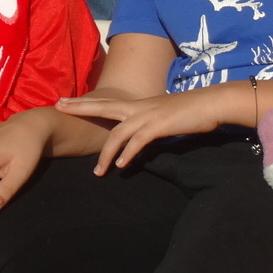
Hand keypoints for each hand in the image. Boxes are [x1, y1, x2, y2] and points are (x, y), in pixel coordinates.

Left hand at [55, 89, 226, 173]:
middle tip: (59, 107)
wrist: (213, 103)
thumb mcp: (165, 116)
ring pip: (119, 133)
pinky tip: (122, 166)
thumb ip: (149, 124)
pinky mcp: (159, 125)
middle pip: (103, 106)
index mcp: (140, 104)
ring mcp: (149, 115)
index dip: (86, 102)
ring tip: (98, 173)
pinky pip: (139, 141)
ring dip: (107, 154)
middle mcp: (140, 107)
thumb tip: (141, 136)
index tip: (66, 100)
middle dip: (80, 108)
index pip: (107, 102)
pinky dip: (129, 153)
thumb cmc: (192, 110)